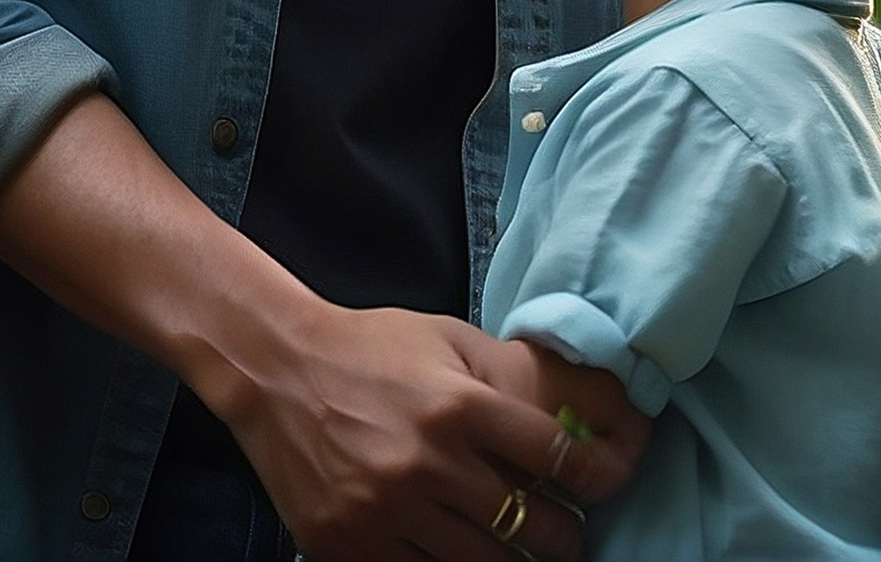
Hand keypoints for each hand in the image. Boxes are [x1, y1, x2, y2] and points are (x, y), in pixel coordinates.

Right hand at [208, 303, 641, 560]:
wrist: (274, 371)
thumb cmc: (370, 349)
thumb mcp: (448, 340)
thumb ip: (511, 376)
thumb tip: (582, 408)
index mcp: (459, 406)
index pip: (559, 457)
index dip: (601, 476)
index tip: (606, 482)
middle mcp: (428, 464)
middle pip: (532, 525)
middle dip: (563, 534)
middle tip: (565, 532)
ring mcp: (386, 512)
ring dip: (513, 560)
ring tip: (519, 549)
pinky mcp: (348, 546)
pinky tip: (458, 551)